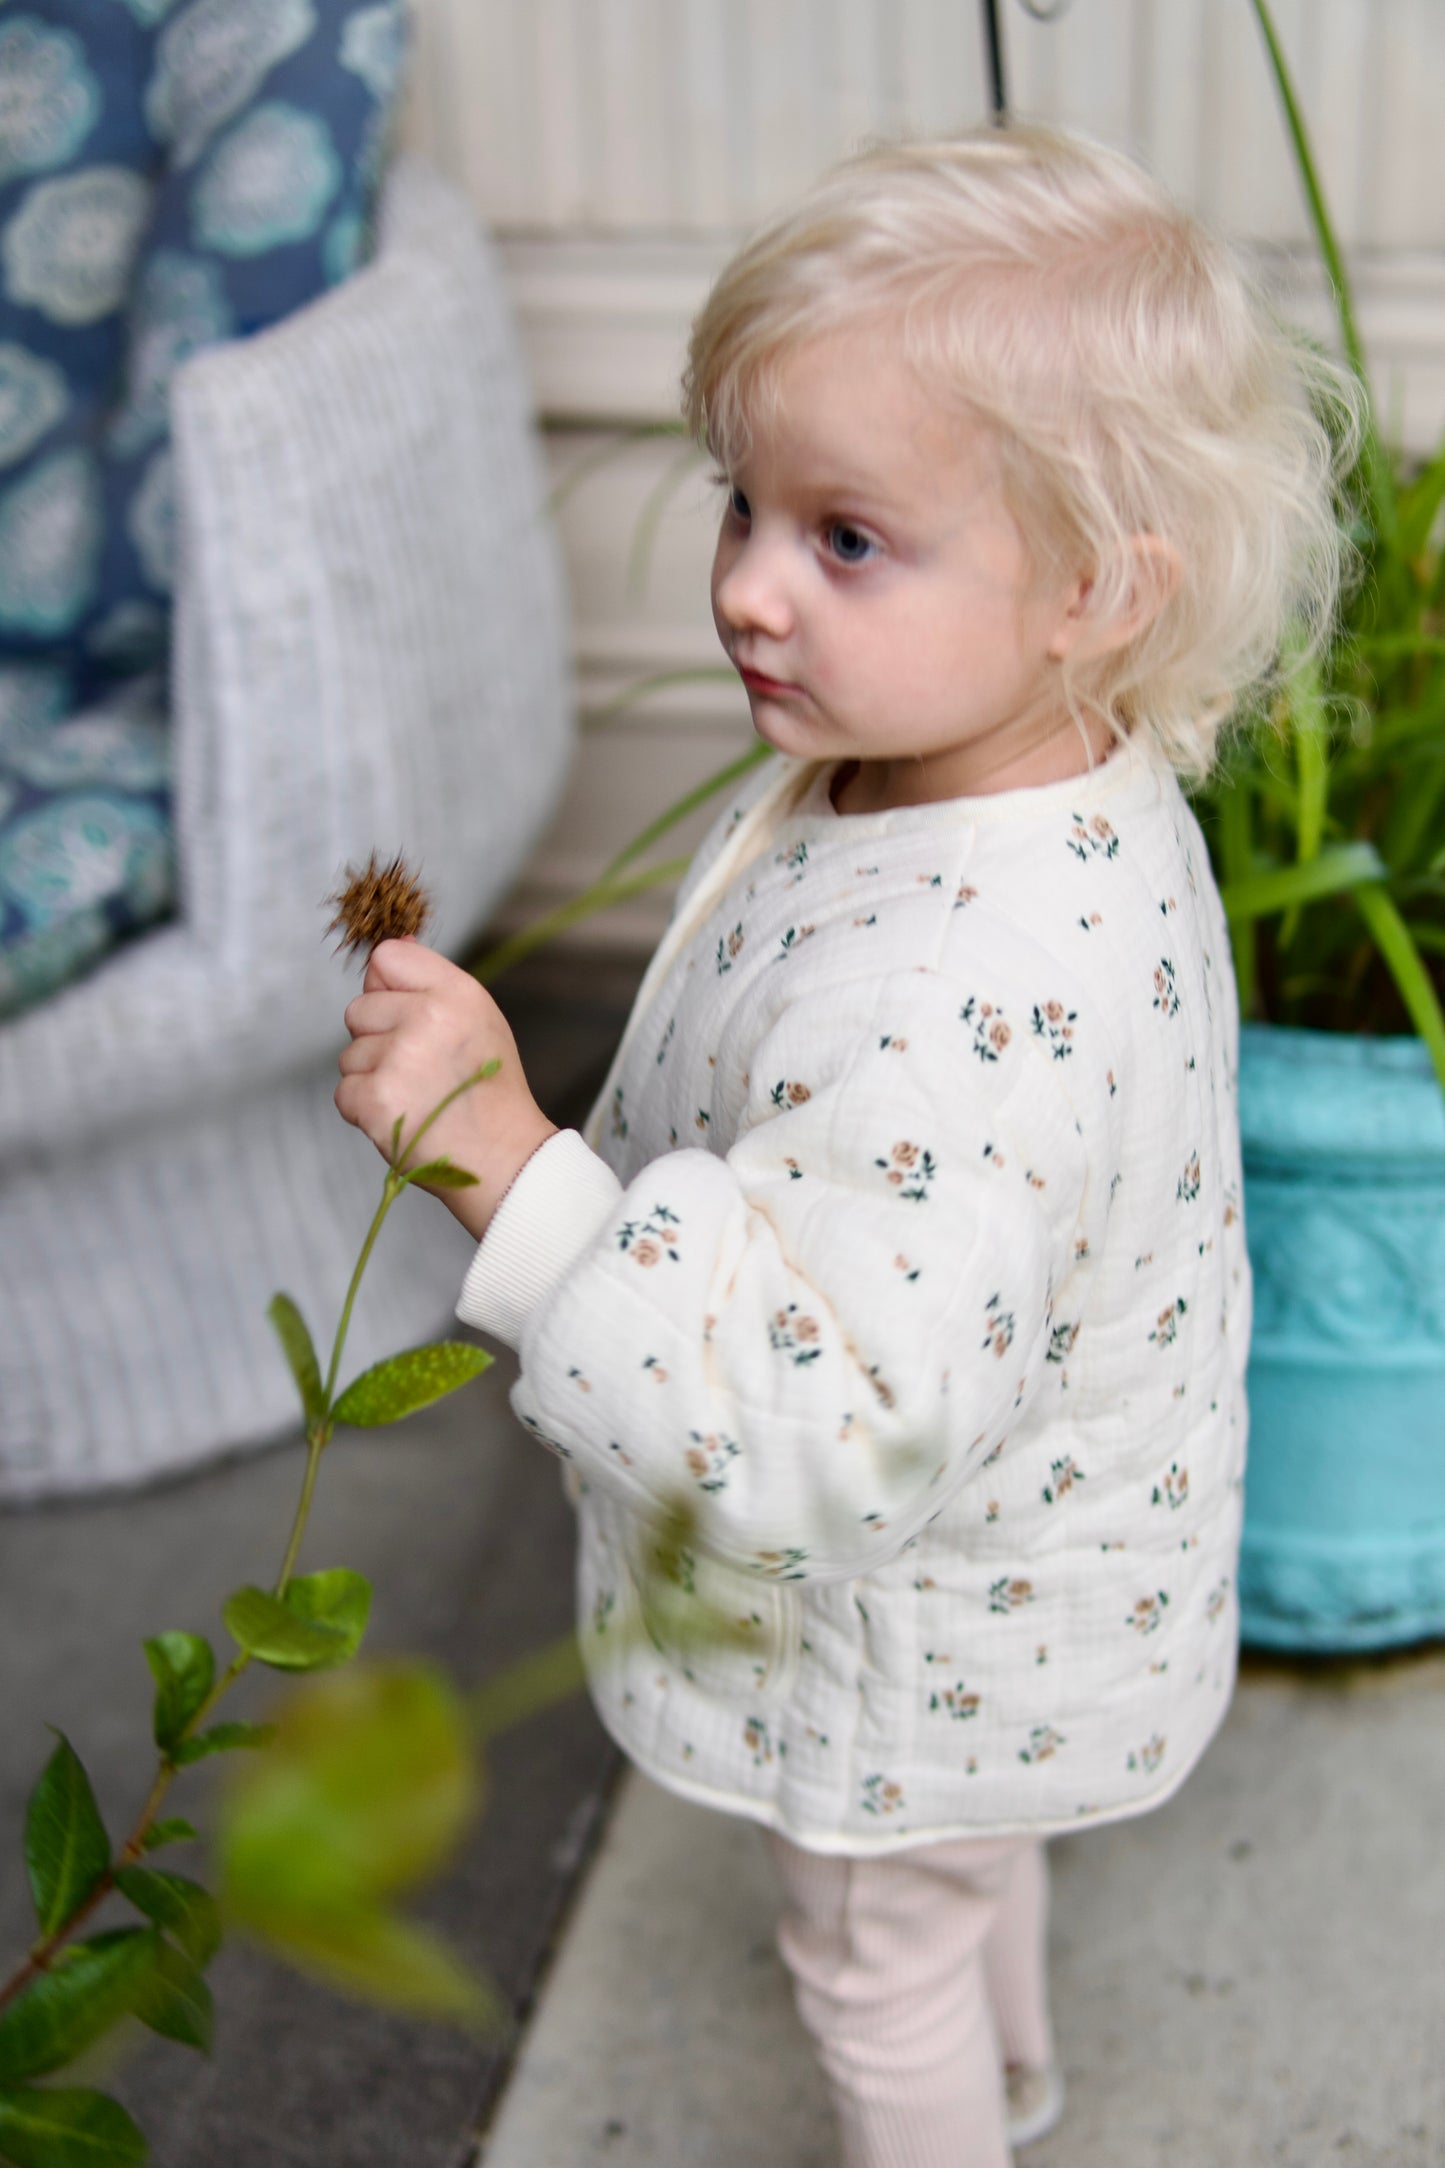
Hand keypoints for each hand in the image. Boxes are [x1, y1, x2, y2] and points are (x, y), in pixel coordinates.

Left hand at [335, 939, 555, 1242]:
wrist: (503, 1158)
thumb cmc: (489, 1089)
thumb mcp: (477, 1019)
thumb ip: (429, 982)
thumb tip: (385, 951)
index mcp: (456, 993)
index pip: (387, 957)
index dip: (389, 988)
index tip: (409, 1016)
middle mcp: (427, 1018)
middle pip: (358, 1008)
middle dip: (378, 1039)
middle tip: (422, 1070)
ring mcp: (399, 1060)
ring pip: (350, 1054)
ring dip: (373, 1077)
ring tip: (417, 1096)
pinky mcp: (375, 1100)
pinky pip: (344, 1091)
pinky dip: (366, 1109)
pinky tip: (403, 1116)